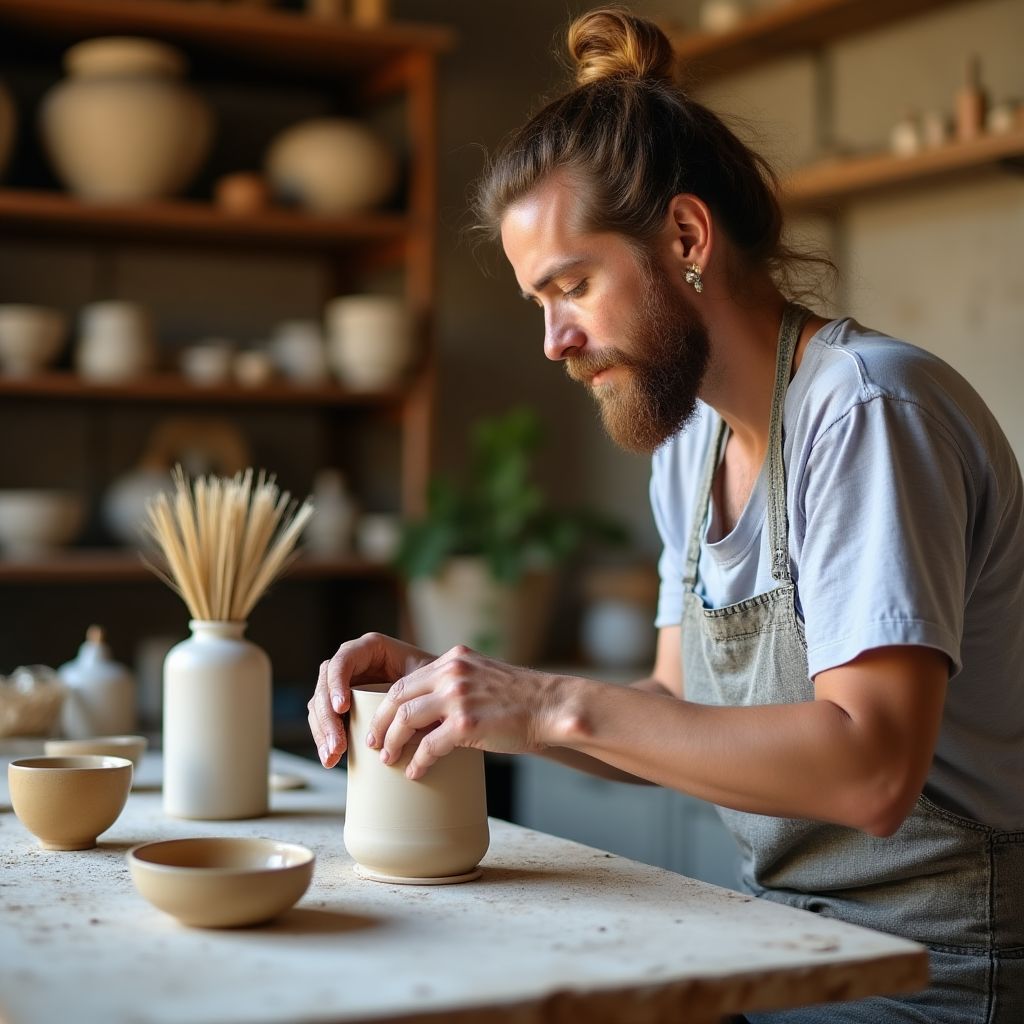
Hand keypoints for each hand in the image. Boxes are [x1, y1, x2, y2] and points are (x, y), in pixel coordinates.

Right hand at [308, 632, 434, 767]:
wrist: (438, 691)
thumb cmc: (436, 677)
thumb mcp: (427, 676)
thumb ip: (416, 684)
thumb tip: (405, 712)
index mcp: (369, 648)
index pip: (342, 662)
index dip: (336, 684)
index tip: (343, 708)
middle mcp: (352, 663)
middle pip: (324, 687)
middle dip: (327, 718)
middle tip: (338, 745)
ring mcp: (344, 684)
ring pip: (319, 706)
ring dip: (322, 732)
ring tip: (333, 756)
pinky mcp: (343, 705)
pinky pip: (325, 720)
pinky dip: (325, 739)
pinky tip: (330, 759)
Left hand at [368, 644, 563, 779]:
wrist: (551, 707)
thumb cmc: (520, 699)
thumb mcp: (482, 677)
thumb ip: (455, 686)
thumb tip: (428, 713)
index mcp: (454, 660)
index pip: (406, 680)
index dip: (387, 704)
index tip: (380, 723)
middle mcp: (452, 673)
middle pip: (398, 697)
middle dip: (381, 723)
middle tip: (375, 743)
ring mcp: (458, 697)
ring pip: (406, 719)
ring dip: (393, 742)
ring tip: (388, 759)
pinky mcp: (466, 723)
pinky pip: (429, 745)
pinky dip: (418, 761)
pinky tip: (416, 771)